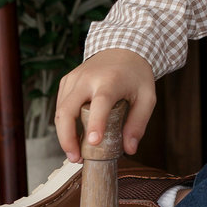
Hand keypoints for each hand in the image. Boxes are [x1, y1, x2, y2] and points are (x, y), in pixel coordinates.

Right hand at [54, 48, 155, 162]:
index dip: (96, 123)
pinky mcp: (66, 81)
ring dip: (64, 134)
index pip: (100, 102)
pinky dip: (64, 123)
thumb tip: (129, 149)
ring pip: (60, 111)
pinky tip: (74, 134)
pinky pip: (60, 106)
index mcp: (111, 80)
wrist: (124, 49)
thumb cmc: (136, 74)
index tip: (92, 142)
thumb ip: (138, 123)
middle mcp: (88, 78)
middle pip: (67, 110)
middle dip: (66, 138)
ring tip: (75, 152)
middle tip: (76, 158)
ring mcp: (74, 78)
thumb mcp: (147, 97)